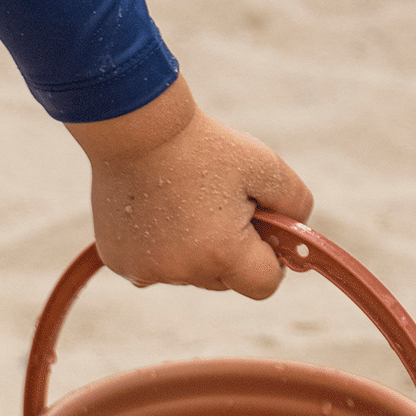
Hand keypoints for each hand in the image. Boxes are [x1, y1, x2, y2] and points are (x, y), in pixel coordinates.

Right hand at [66, 77, 313, 299]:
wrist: (134, 129)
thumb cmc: (203, 145)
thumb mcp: (265, 166)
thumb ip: (297, 204)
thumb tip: (297, 237)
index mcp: (221, 252)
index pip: (264, 286)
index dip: (270, 260)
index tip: (260, 231)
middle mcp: (181, 270)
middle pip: (223, 281)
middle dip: (228, 253)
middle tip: (217, 206)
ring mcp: (144, 270)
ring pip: (186, 273)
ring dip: (192, 249)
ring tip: (180, 202)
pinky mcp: (118, 262)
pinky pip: (152, 265)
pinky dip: (158, 245)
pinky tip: (153, 209)